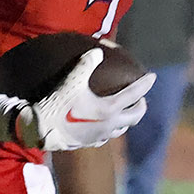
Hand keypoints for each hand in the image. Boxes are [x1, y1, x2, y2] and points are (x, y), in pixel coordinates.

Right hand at [19, 50, 153, 150]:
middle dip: (141, 105)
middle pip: (136, 116)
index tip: (153, 76)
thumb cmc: (57, 105)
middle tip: (141, 97)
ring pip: (123, 128)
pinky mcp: (91, 142)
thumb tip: (97, 51)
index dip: (145, 83)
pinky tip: (106, 124)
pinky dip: (112, 128)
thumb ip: (86, 64)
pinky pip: (108, 136)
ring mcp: (101, 136)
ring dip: (128, 118)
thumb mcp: (72, 82)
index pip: (134, 94)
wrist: (40, 130)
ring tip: (125, 110)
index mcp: (109, 108)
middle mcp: (110, 124)